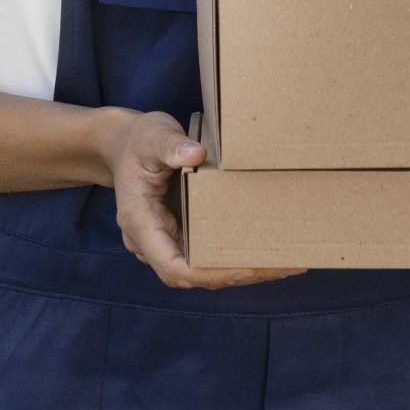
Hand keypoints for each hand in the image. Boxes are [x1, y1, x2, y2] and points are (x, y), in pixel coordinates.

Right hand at [96, 110, 306, 290]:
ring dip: (243, 270)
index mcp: (140, 222)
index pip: (173, 267)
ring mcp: (164, 242)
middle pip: (194, 275)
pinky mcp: (178, 236)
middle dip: (238, 274)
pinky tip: (267, 251)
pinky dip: (234, 257)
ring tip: (286, 263)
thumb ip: (171, 145)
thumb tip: (197, 155)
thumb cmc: (137, 141)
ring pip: (202, 270)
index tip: (246, 269)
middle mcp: (150, 242)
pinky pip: (205, 256)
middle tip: (285, 266)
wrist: (122, 146)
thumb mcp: (152, 135)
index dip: (210, 275)